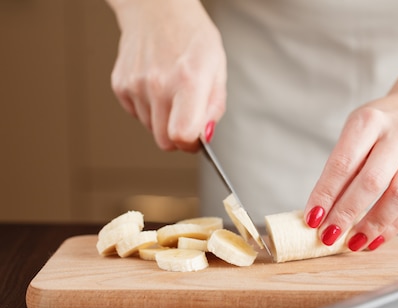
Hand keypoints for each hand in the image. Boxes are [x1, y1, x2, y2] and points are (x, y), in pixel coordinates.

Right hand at [108, 0, 225, 150]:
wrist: (157, 9)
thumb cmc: (192, 38)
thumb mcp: (217, 69)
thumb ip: (214, 107)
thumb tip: (206, 136)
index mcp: (188, 81)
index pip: (182, 135)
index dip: (191, 144)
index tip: (197, 139)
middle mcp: (158, 84)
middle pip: (164, 141)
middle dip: (178, 137)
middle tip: (187, 118)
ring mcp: (136, 85)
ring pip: (151, 129)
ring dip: (163, 119)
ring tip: (171, 92)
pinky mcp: (120, 85)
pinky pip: (137, 114)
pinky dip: (148, 107)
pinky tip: (156, 86)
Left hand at [304, 93, 397, 250]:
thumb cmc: (377, 130)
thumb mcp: (354, 136)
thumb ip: (340, 170)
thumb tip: (321, 214)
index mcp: (369, 121)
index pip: (343, 163)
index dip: (325, 194)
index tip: (312, 219)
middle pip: (371, 182)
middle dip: (346, 213)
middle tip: (329, 235)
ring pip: (397, 197)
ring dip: (372, 225)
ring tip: (353, 242)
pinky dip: (391, 228)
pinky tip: (374, 240)